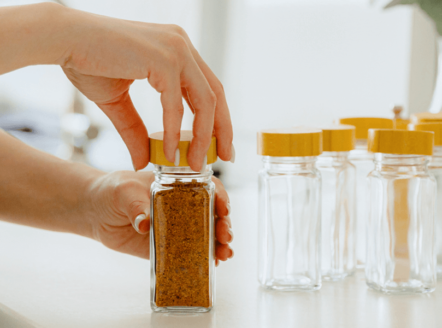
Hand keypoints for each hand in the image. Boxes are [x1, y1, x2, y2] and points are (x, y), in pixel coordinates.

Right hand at [60, 6, 233, 170]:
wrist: (62, 41)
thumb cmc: (88, 62)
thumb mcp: (119, 103)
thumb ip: (137, 131)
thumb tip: (144, 162)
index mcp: (177, 52)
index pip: (208, 89)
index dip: (218, 120)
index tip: (219, 146)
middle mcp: (182, 47)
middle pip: (216, 94)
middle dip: (222, 130)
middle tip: (225, 157)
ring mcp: (176, 49)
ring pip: (205, 100)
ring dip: (202, 136)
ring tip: (195, 164)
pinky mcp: (163, 57)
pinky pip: (176, 103)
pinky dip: (175, 131)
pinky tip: (171, 153)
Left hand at [86, 171, 233, 263]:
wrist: (95, 211)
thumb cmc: (112, 191)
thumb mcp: (124, 191)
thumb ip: (136, 205)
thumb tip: (144, 223)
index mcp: (177, 186)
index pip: (206, 188)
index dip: (220, 197)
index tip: (224, 209)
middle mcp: (182, 206)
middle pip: (212, 214)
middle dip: (223, 225)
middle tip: (225, 236)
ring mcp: (177, 227)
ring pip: (205, 234)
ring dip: (218, 244)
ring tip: (224, 254)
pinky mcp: (166, 246)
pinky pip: (188, 253)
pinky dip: (202, 258)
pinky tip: (211, 263)